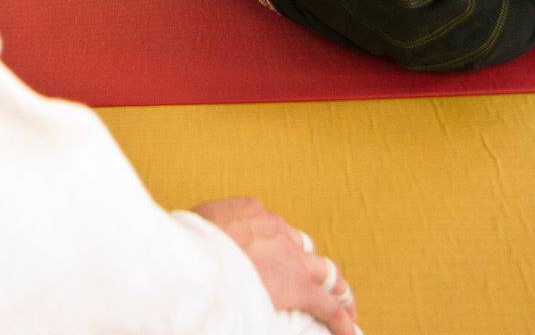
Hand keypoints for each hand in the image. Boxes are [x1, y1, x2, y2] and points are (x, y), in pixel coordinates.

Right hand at [192, 198, 357, 334]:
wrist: (197, 257)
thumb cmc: (184, 242)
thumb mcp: (195, 225)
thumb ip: (206, 232)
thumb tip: (195, 244)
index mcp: (251, 212)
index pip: (277, 229)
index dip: (282, 246)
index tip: (280, 257)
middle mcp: (276, 229)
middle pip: (304, 247)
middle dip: (310, 265)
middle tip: (318, 281)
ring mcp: (290, 257)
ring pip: (325, 272)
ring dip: (335, 289)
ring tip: (345, 306)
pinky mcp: (298, 286)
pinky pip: (328, 304)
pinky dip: (341, 319)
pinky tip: (350, 331)